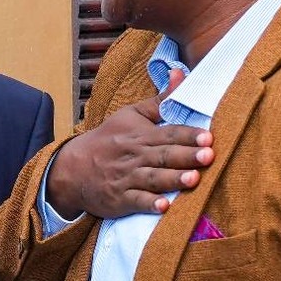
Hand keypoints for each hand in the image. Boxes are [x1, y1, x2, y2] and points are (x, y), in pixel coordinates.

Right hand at [45, 66, 212, 219]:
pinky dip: (149, 204)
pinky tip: (164, 206)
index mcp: (140, 135)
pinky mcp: (120, 199)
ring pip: (153, 178)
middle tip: (208, 156)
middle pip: (163, 155)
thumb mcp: (130, 115)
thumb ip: (160, 100)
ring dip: (173, 179)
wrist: (72, 169)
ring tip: (193, 179)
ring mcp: (126, 178)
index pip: (168, 133)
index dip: (188, 135)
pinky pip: (136, 201)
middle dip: (186, 156)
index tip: (208, 137)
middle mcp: (134, 156)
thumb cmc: (108, 140)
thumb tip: (181, 73)